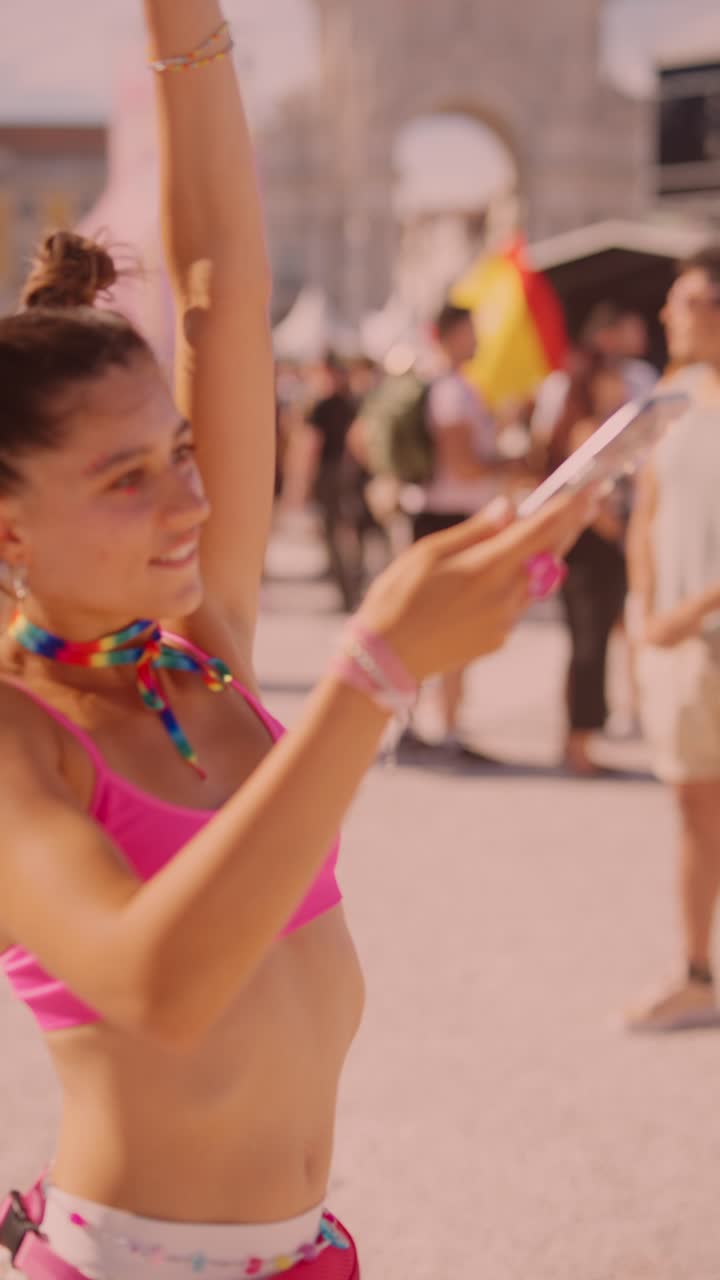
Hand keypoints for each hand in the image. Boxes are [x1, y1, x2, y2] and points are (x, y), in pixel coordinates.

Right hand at [358, 490, 594, 680]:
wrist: (385, 660)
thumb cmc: (397, 598)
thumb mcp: (427, 553)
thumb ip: (475, 531)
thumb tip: (509, 508)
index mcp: (488, 568)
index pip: (542, 530)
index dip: (572, 507)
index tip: (594, 489)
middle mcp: (506, 596)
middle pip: (550, 554)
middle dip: (571, 526)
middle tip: (589, 503)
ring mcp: (505, 622)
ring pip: (536, 581)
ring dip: (543, 556)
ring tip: (541, 534)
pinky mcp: (498, 639)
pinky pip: (518, 604)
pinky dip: (516, 585)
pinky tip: (495, 580)